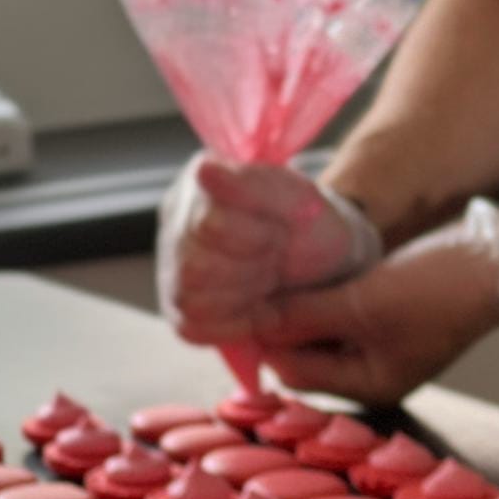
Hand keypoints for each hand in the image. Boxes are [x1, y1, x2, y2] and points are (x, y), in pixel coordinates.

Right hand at [156, 153, 381, 345]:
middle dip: (252, 270)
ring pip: (189, 299)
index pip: (209, 225)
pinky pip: (190, 327)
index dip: (256, 237)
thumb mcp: (300, 200)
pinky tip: (257, 307)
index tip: (281, 231)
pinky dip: (233, 324)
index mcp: (201, 179)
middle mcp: (176, 217)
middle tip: (276, 258)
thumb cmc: (311, 227)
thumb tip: (204, 170)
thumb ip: (255, 184)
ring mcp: (171, 262)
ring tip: (267, 279)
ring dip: (243, 297)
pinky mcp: (177, 305)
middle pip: (195, 268)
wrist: (327, 265)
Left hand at [253, 198, 498, 403]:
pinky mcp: (386, 314)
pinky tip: (306, 263)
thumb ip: (305, 314)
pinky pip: (339, 309)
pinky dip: (322, 292)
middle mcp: (369, 371)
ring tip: (274, 267)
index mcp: (367, 384)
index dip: (262, 337)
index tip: (237, 299)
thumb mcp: (364, 302)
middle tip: (251, 279)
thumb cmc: (437, 290)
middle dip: (279, 319)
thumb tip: (251, 321)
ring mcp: (378, 342)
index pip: (291, 369)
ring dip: (299, 303)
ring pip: (318, 327)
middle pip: (302, 350)